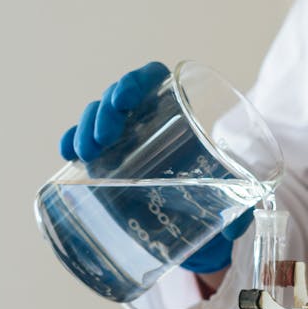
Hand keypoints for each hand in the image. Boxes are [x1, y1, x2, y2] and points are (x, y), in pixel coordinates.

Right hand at [59, 61, 252, 275]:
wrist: (203, 229)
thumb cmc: (221, 200)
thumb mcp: (234, 201)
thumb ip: (240, 210)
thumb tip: (235, 225)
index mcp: (180, 114)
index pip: (153, 79)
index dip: (135, 82)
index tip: (124, 100)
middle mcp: (150, 121)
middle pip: (119, 97)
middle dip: (104, 112)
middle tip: (103, 138)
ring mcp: (127, 140)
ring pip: (97, 118)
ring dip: (86, 128)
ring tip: (84, 153)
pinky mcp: (110, 163)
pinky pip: (84, 144)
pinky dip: (72, 143)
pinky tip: (67, 153)